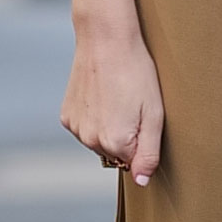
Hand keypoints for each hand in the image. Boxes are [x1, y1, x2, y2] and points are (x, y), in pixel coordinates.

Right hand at [62, 29, 165, 184]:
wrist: (105, 41)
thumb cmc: (135, 73)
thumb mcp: (154, 115)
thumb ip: (149, 153)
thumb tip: (141, 181)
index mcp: (115, 143)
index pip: (134, 163)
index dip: (144, 142)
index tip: (144, 119)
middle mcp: (91, 140)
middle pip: (115, 154)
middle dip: (127, 138)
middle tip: (132, 107)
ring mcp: (76, 128)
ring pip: (99, 142)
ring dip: (109, 129)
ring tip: (117, 99)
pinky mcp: (67, 115)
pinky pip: (85, 128)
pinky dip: (94, 118)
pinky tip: (102, 96)